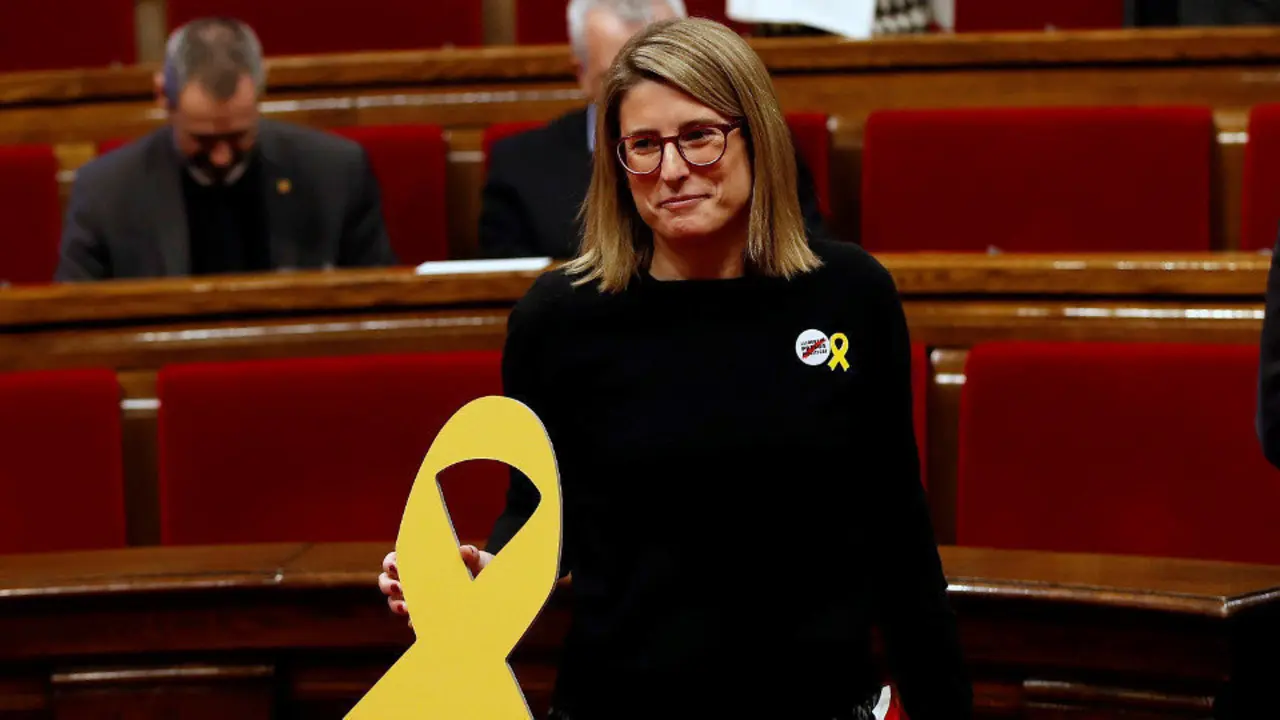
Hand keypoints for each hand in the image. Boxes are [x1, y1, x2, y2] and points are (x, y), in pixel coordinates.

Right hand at [378, 546, 494, 623]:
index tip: (396, 566)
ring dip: (396, 604)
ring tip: (405, 607)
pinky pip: (412, 621)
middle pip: (387, 582)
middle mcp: (413, 581)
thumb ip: (471, 554)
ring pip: (394, 602)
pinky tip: (415, 622)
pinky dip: (412, 621)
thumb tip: (463, 551)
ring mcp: (418, 600)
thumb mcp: (478, 560)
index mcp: (420, 562)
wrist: (493, 591)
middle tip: (398, 587)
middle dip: (388, 585)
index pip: (395, 560)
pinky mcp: (426, 617)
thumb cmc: (481, 570)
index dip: (390, 563)